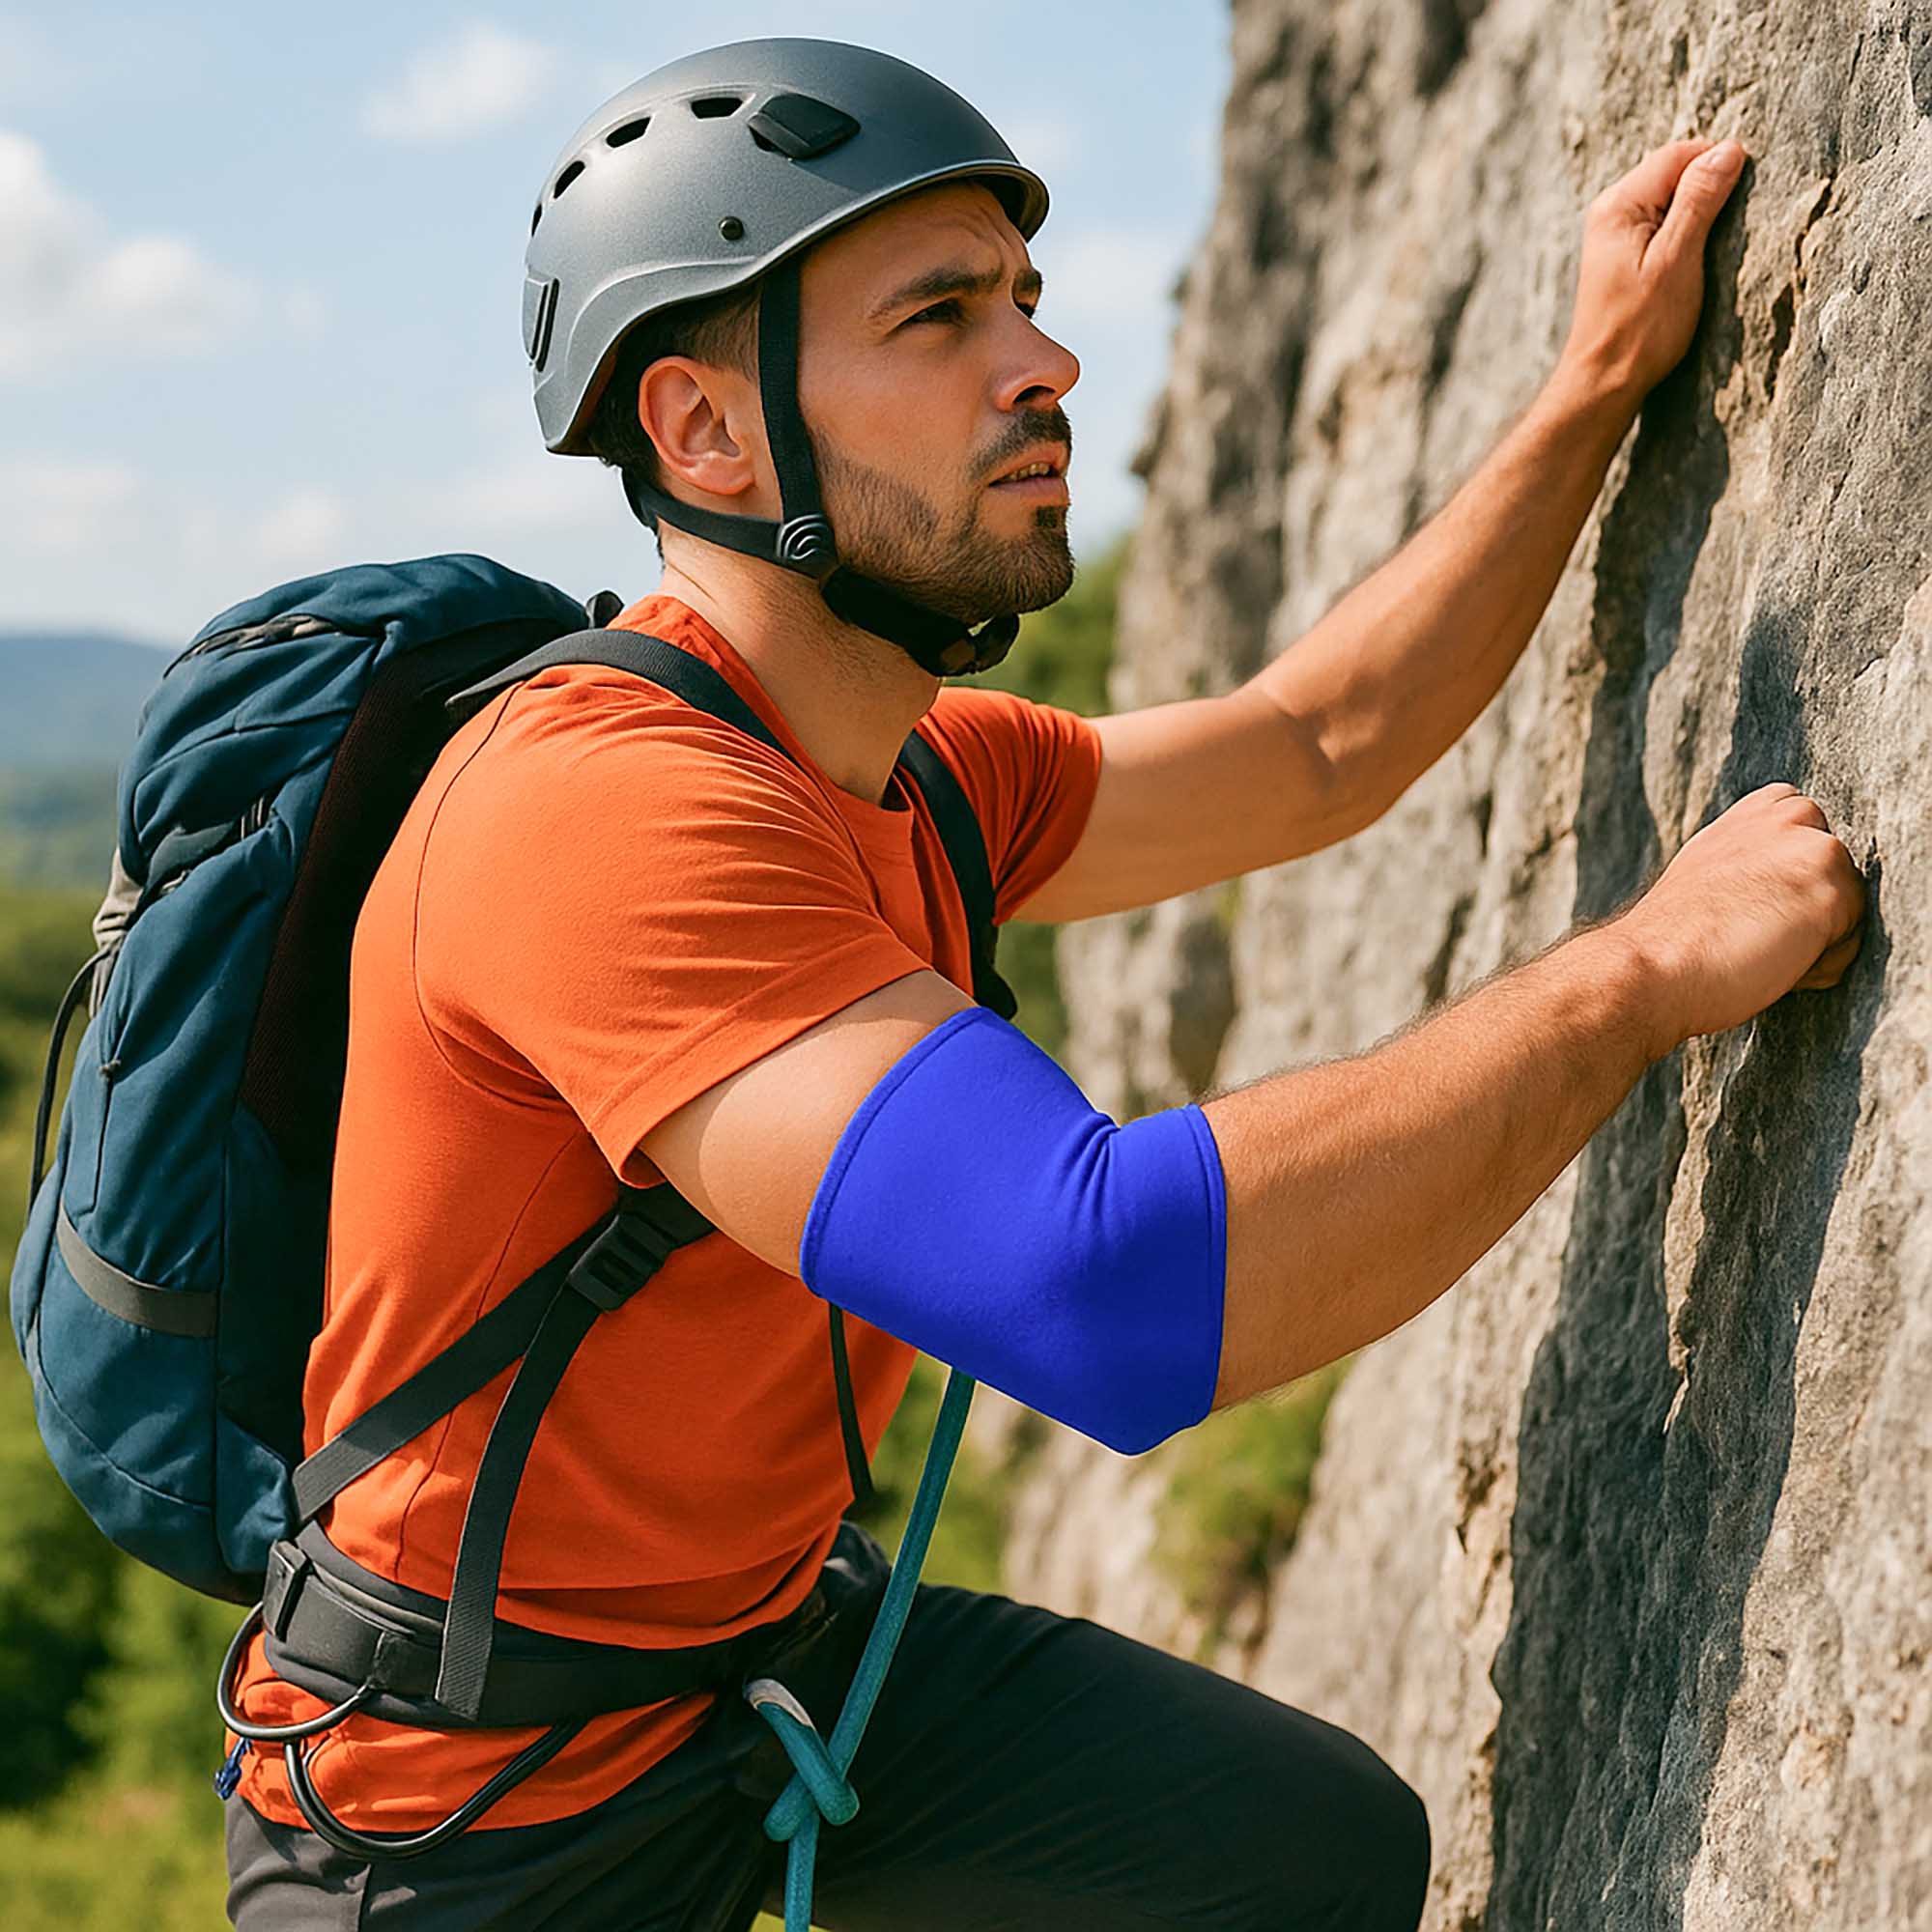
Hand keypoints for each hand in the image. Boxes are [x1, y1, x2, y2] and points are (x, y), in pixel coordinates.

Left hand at [1558, 137, 1746, 407]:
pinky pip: (1662, 226)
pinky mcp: (1622, 257)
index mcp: (1618, 205)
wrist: (1604, 381)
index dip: (1718, 162)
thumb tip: (1729, 149)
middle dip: (1708, 188)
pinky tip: (1694, 259)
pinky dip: (1685, 233)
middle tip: (1728, 227)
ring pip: (1670, 200)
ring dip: (1699, 213)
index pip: (1679, 154)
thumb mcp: (1678, 258)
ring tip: (1711, 248)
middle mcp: (1610, 212)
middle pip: (1673, 173)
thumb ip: (1700, 200)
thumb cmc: (1640, 328)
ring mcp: (1613, 235)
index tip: (1745, 193)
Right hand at [1617, 782, 1865, 1054]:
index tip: (1756, 901)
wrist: (1652, 963)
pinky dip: (1819, 967)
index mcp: (1756, 812)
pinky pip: (1850, 944)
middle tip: (1754, 929)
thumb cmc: (1673, 938)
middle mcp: (1789, 817)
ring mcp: (1815, 851)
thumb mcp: (1707, 872)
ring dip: (1816, 941)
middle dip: (1812, 903)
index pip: (1808, 824)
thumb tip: (1788, 886)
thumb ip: (1752, 859)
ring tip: (1758, 950)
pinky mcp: (1832, 891)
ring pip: (1849, 909)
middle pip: (1838, 868)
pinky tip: (1772, 964)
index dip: (1792, 870)